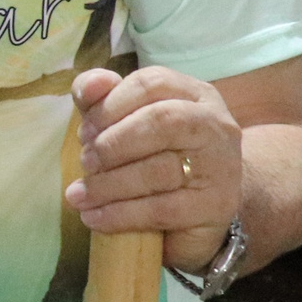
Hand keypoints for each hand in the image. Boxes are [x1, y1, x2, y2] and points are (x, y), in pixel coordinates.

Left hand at [67, 65, 243, 272]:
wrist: (205, 207)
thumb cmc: (158, 156)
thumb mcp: (129, 122)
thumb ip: (103, 100)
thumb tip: (91, 84)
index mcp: (193, 94)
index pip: (152, 83)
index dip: (110, 105)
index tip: (85, 131)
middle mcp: (214, 124)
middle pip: (160, 122)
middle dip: (111, 144)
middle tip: (85, 162)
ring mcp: (221, 165)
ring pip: (159, 169)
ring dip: (108, 184)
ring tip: (79, 195)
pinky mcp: (216, 206)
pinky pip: (162, 209)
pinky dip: (121, 214)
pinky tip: (95, 218)